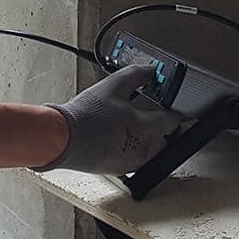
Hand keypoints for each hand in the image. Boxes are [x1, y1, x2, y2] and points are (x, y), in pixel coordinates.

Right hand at [34, 65, 188, 174]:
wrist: (64, 139)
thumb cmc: (86, 115)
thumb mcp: (113, 86)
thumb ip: (136, 75)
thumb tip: (150, 69)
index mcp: (146, 128)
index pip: (172, 121)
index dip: (174, 113)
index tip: (172, 110)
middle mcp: (143, 148)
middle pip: (165, 140)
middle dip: (162, 129)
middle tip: (150, 117)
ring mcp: (132, 162)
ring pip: (151, 152)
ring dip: (147, 140)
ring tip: (130, 128)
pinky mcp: (119, 170)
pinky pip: (134, 159)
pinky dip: (131, 149)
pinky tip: (118, 138)